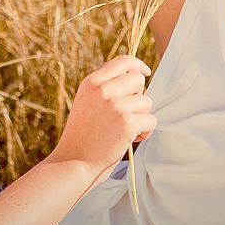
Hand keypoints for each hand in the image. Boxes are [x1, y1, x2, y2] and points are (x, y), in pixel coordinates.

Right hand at [50, 55, 156, 179]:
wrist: (73, 163)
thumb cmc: (82, 136)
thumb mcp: (86, 102)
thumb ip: (105, 88)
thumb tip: (136, 78)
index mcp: (91, 82)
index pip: (122, 61)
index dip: (138, 65)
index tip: (145, 72)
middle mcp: (102, 90)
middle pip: (138, 79)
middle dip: (138, 96)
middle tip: (127, 114)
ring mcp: (115, 105)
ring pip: (146, 101)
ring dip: (142, 116)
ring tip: (125, 130)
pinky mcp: (127, 122)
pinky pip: (151, 120)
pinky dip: (146, 131)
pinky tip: (132, 139)